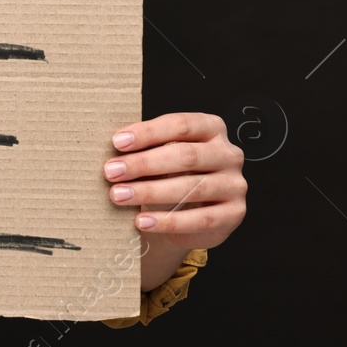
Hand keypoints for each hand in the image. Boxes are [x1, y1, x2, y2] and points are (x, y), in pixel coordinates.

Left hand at [104, 112, 246, 256]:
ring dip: (150, 192)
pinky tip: (142, 221)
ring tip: (119, 195)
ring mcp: (234, 184)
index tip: (117, 142)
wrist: (188, 215)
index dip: (148, 133)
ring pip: (192, 187)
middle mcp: (228, 154)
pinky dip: (168, 221)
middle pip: (186, 156)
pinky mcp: (234, 213)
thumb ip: (145, 148)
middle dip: (144, 164)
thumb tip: (113, 150)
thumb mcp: (161, 155)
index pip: (180, 125)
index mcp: (211, 128)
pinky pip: (200, 219)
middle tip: (112, 172)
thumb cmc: (170, 175)